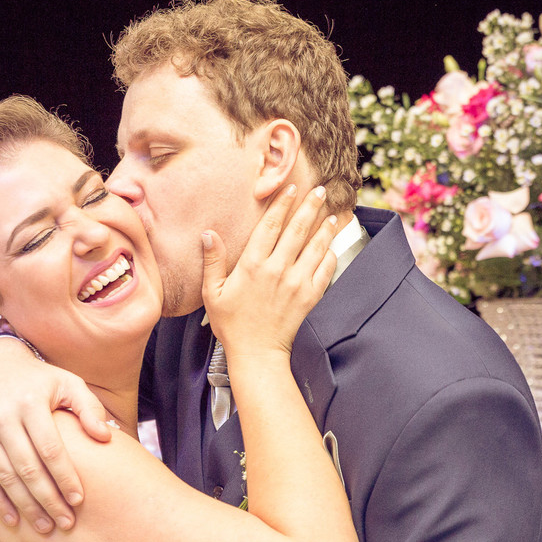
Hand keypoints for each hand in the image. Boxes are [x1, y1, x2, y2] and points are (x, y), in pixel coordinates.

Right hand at [0, 336, 110, 531]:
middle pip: (27, 467)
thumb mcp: (67, 382)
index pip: (50, 448)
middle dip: (48, 499)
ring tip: (46, 528)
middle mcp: (1, 416)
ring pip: (4, 476)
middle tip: (66, 523)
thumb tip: (106, 438)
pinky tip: (14, 520)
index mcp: (30, 402)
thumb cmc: (37, 379)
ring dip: (25, 506)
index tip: (79, 499)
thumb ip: (89, 408)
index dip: (65, 477)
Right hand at [201, 184, 337, 360]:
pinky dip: (330, 255)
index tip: (290, 187)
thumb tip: (208, 234)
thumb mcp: (212, 293)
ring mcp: (296, 283)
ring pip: (316, 246)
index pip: (271, 225)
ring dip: (325, 228)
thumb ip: (213, 261)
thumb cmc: (232, 325)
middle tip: (321, 190)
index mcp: (252, 265)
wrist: (257, 354)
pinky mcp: (310, 297)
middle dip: (310, 206)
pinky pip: (326, 270)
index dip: (282, 203)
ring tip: (332, 214)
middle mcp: (277, 270)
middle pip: (298, 229)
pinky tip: (332, 247)